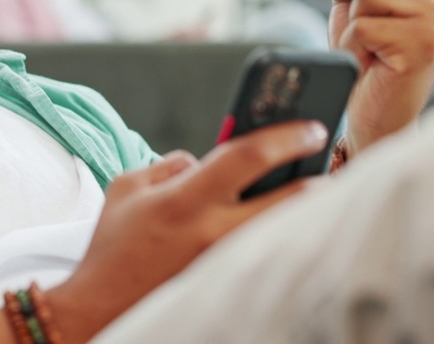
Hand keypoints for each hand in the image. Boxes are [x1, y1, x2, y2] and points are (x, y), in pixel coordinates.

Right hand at [48, 120, 329, 341]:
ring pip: (285, 231)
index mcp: (185, 199)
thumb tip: (203, 159)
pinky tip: (290, 225)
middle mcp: (212, 233)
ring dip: (305, 210)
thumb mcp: (128, 187)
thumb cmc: (113, 245)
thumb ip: (171, 164)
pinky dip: (281, 237)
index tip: (312, 127)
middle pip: (288, 200)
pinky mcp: (228, 284)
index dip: (287, 137)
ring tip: (320, 191)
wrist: (103, 306)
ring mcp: (225, 264)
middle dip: (318, 177)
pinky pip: (266, 253)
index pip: (248, 156)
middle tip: (330, 162)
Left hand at [328, 0, 433, 152]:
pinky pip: (362, 25)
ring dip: (355, 25)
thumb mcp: (353, 2)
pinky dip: (354, 47)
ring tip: (375, 48)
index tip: (380, 12)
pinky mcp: (424, 42)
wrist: (379, 114)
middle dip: (358, 3)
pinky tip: (373, 63)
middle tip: (376, 37)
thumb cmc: (368, 55)